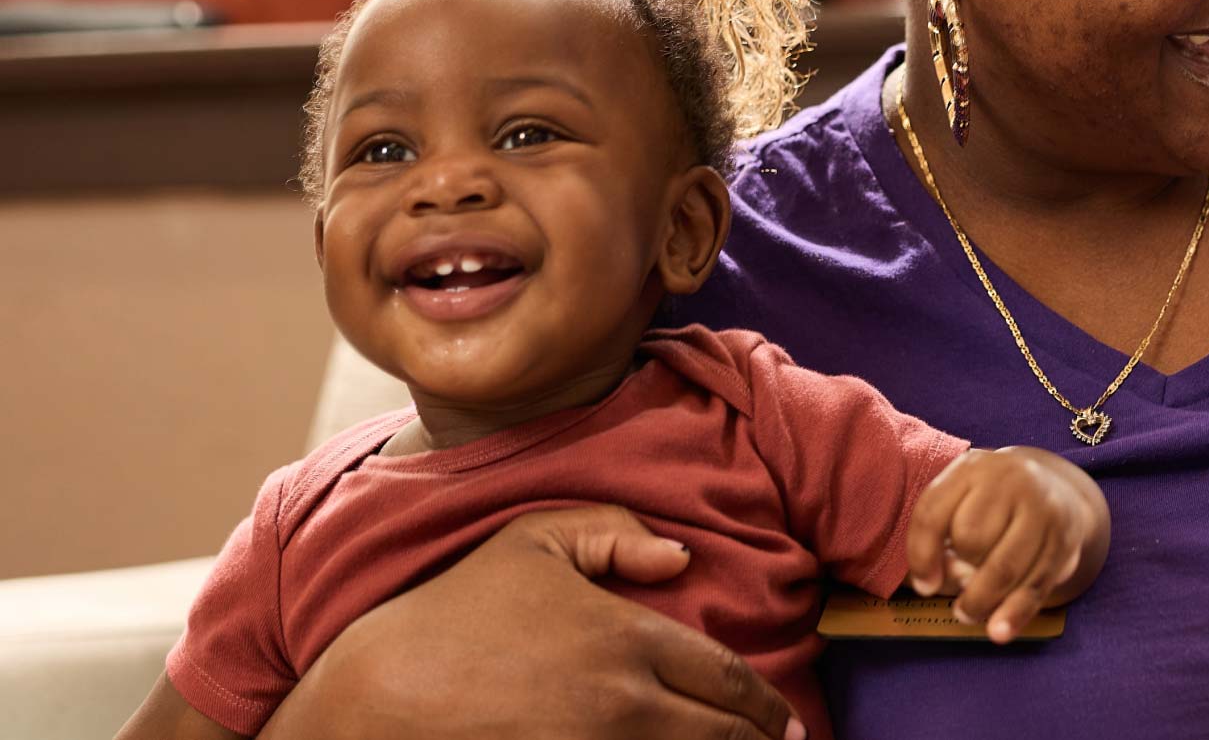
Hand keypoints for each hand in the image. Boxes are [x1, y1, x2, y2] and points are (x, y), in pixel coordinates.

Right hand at [264, 506, 804, 739]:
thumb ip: (614, 531)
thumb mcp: (533, 541)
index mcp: (629, 640)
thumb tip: (679, 555)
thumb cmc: (456, 611)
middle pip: (719, 735)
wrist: (379, 696)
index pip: (726, 680)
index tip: (787, 724)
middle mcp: (626, 704)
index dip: (765, 707)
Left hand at [905, 446, 1109, 643]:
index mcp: (972, 467)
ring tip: (968, 614)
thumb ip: (937, 539)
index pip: (933, 512)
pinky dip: (1014, 614)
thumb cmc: (992, 506)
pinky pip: (1035, 584)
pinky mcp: (1065, 538)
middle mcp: (1011, 477)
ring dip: (981, 600)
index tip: (924, 586)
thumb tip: (933, 584)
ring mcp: (1043, 506)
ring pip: (1002, 567)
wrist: (1056, 492)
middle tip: (961, 583)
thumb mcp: (960, 503)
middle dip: (961, 570)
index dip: (921, 555)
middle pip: (970, 539)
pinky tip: (998, 633)